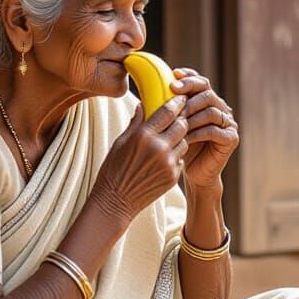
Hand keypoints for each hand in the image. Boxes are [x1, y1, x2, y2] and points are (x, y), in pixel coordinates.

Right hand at [91, 94, 189, 225]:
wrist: (115, 201)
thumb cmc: (113, 170)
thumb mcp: (120, 142)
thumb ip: (135, 123)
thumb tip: (143, 105)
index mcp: (143, 135)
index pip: (168, 112)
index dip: (177, 102)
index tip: (181, 97)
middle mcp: (159, 148)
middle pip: (182, 124)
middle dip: (181, 119)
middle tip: (178, 117)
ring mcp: (168, 163)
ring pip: (184, 141)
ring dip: (179, 137)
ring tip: (169, 139)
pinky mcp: (173, 176)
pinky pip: (181, 158)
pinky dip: (176, 154)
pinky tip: (164, 157)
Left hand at [171, 69, 238, 190]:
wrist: (193, 173)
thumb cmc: (179, 147)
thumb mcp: (170, 126)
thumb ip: (163, 112)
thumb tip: (142, 101)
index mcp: (207, 101)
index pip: (200, 82)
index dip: (188, 78)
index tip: (172, 78)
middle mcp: (221, 108)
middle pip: (207, 92)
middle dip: (189, 93)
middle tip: (173, 96)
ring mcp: (228, 123)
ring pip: (211, 111)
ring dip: (192, 115)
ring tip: (177, 120)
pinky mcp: (231, 138)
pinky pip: (214, 130)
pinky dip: (198, 132)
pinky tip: (185, 137)